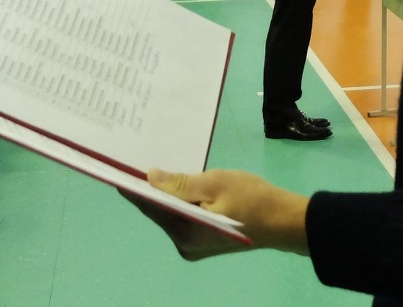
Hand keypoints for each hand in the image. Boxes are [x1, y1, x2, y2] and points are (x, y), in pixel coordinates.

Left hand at [137, 168, 309, 258]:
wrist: (284, 220)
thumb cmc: (252, 198)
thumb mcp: (215, 183)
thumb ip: (180, 182)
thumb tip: (149, 177)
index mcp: (184, 232)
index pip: (149, 206)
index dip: (133, 185)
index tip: (117, 165)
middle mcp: (183, 244)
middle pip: (159, 210)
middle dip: (151, 187)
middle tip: (141, 158)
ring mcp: (193, 245)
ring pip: (171, 213)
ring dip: (167, 193)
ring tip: (160, 167)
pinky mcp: (202, 241)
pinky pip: (183, 218)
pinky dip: (180, 202)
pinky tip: (181, 184)